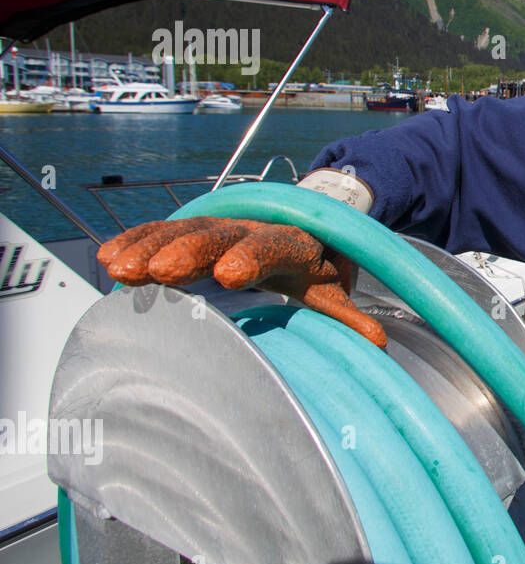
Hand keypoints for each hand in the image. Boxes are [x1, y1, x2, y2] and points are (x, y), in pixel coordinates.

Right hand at [96, 216, 386, 348]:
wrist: (305, 218)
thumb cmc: (316, 262)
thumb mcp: (331, 288)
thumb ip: (346, 315)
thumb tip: (377, 345)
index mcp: (292, 240)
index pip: (272, 245)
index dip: (251, 257)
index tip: (228, 275)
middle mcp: (252, 226)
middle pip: (219, 235)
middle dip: (188, 251)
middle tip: (158, 272)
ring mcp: (220, 225)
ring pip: (184, 231)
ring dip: (150, 248)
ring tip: (120, 271)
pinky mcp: (194, 229)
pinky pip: (162, 230)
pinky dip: (137, 241)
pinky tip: (109, 258)